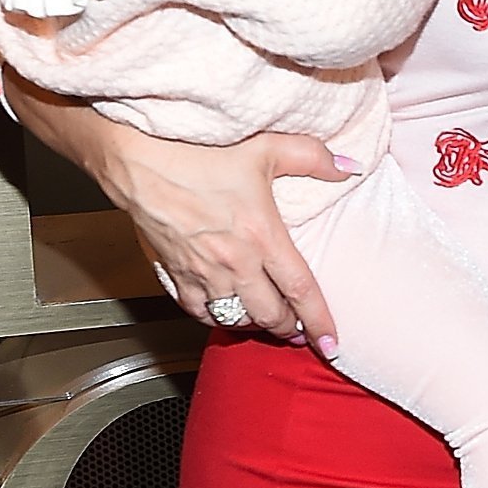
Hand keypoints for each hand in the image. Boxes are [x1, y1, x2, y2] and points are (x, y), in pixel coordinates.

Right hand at [5, 83, 350, 346]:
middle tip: (298, 330)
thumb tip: (349, 165)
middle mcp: (234, 261)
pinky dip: (214, 318)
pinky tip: (223, 311)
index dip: (319, 321)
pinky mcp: (174, 272)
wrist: (138, 154)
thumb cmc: (198, 147)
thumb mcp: (267, 144)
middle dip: (288, 328)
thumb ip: (313, 158)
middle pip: (270, 315)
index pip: (301, 291)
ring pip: (235, 318)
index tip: (331, 342)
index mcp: (262, 235)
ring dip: (254, 324)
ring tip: (265, 321)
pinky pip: (198, 311)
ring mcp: (202, 271)